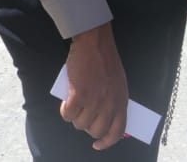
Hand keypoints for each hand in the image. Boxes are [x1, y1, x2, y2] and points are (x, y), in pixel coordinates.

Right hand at [61, 24, 127, 150]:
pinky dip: (64, 111)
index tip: (97, 144)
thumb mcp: (117, 83)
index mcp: (121, 100)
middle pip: (96, 130)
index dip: (106, 142)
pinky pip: (68, 114)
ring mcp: (94, 100)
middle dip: (86, 126)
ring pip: (80, 124)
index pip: (117, 131)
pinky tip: (65, 103)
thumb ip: (113, 101)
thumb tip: (104, 119)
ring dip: (74, 118)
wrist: (94, 42)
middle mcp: (109, 104)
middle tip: (82, 115)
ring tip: (73, 105)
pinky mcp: (79, 95)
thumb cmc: (105, 60)